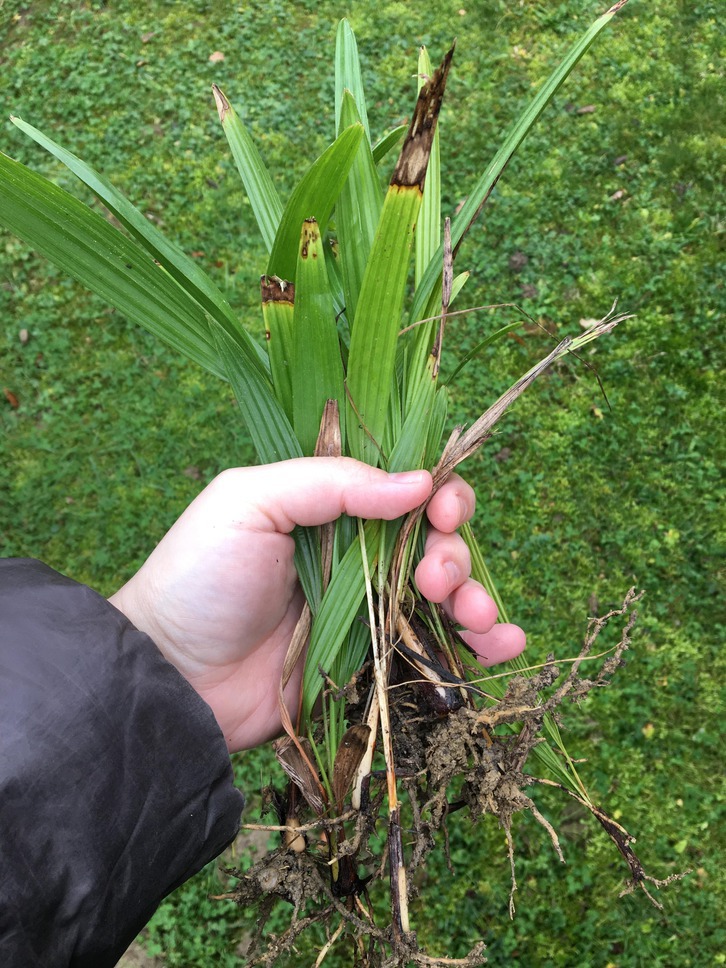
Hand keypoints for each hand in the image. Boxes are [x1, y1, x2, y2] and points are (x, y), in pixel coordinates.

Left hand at [109, 458, 524, 751]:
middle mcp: (356, 554)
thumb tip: (418, 482)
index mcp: (330, 508)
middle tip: (435, 576)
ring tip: (472, 614)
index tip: (444, 508)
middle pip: (435, 540)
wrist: (173, 677)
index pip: (404, 488)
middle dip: (453, 551)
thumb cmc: (200, 578)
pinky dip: (482, 646)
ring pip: (446, 593)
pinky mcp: (372, 664)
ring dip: (476, 594)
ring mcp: (367, 612)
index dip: (438, 492)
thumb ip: (331, 482)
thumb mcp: (250, 501)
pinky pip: (437, 648)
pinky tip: (504, 645)